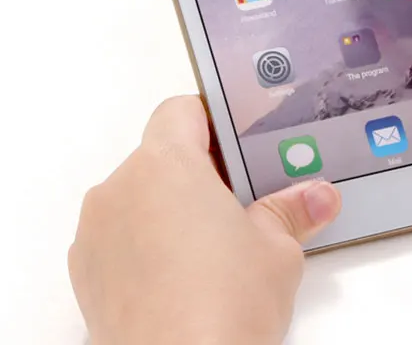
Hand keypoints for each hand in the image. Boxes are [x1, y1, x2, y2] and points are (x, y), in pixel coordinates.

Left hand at [69, 96, 340, 344]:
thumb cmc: (222, 309)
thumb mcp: (276, 250)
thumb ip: (292, 211)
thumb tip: (316, 197)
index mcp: (165, 165)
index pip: (182, 110)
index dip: (214, 120)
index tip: (238, 142)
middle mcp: (121, 189)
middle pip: (161, 155)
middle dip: (201, 172)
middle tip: (241, 200)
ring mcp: (97, 233)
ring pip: (140, 196)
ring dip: (172, 208)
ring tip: (214, 245)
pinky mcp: (86, 275)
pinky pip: (120, 236)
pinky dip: (147, 243)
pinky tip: (184, 276)